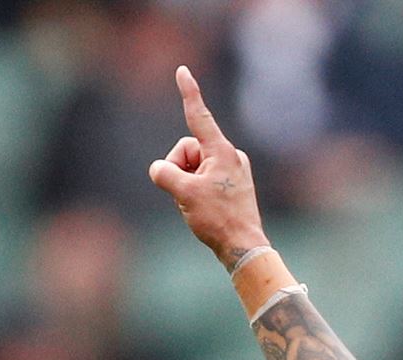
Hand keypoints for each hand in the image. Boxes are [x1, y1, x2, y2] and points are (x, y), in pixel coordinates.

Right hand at [146, 66, 267, 264]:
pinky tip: (203, 210)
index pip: (199, 116)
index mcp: (221, 152)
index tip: (183, 71)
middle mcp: (230, 156)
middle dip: (178, 168)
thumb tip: (158, 169)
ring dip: (187, 183)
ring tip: (196, 206)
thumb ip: (164, 174)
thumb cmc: (218, 220)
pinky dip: (196, 190)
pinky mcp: (233, 184)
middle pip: (188, 149)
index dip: (189, 93)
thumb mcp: (184, 194)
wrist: (244, 246)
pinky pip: (204, 179)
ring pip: (194, 167)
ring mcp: (233, 170)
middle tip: (185, 194)